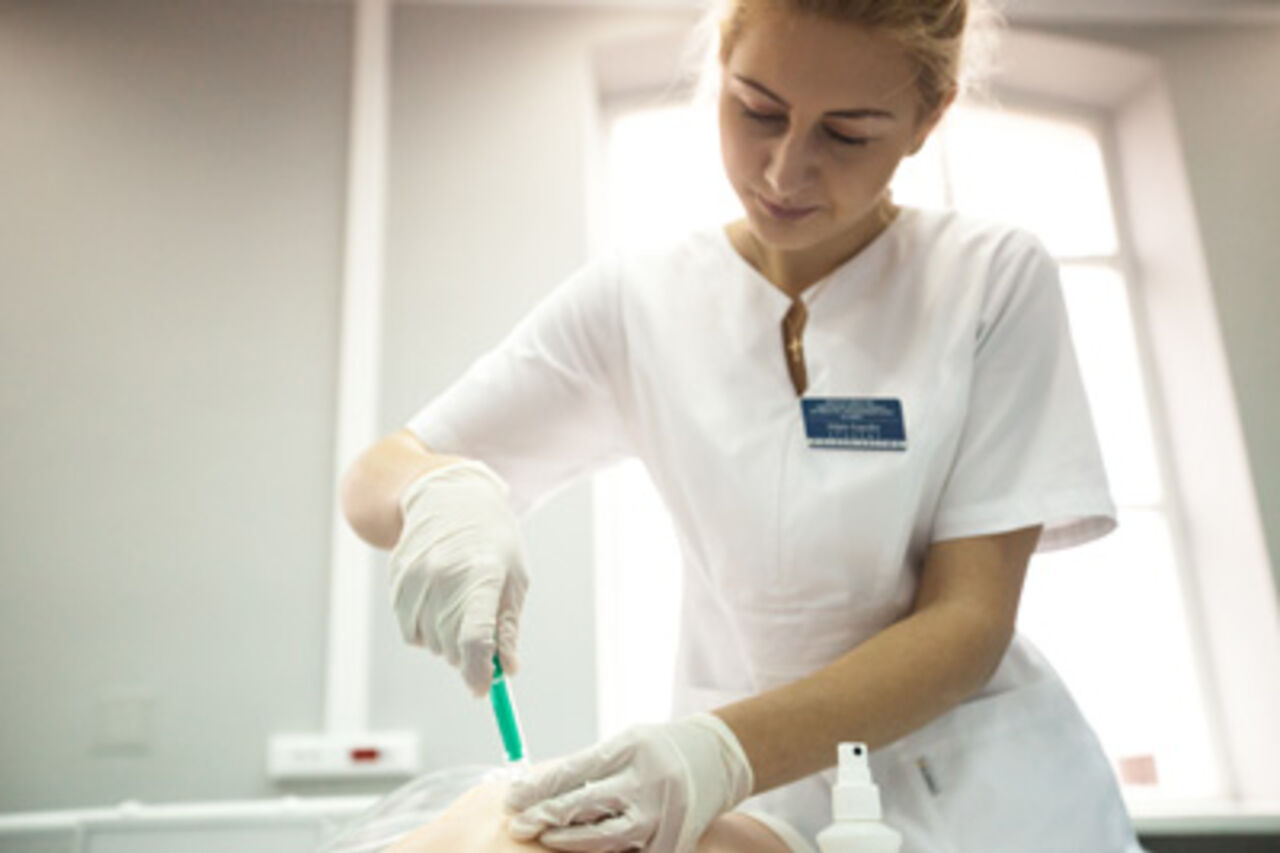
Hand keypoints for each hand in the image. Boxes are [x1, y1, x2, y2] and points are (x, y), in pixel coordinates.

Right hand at [389, 460, 527, 696]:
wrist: (450, 498)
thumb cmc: (493, 541)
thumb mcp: (514, 578)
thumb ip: (507, 627)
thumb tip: (508, 670)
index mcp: (481, 574)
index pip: (474, 638)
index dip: (478, 671)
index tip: (482, 689)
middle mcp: (444, 576)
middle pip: (450, 646)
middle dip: (468, 655)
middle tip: (481, 638)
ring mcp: (415, 579)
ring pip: (428, 643)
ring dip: (445, 641)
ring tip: (459, 607)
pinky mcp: (397, 583)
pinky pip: (409, 631)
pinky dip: (425, 630)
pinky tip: (438, 602)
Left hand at [504, 713, 753, 851]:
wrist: (718, 758)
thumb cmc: (658, 749)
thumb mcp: (624, 744)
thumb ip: (589, 768)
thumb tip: (538, 792)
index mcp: (631, 747)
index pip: (573, 771)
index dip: (538, 788)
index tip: (512, 799)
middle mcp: (648, 780)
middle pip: (585, 805)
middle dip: (544, 816)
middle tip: (517, 824)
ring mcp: (663, 814)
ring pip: (606, 838)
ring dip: (569, 840)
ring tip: (545, 838)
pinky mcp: (674, 841)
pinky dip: (604, 852)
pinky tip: (580, 850)